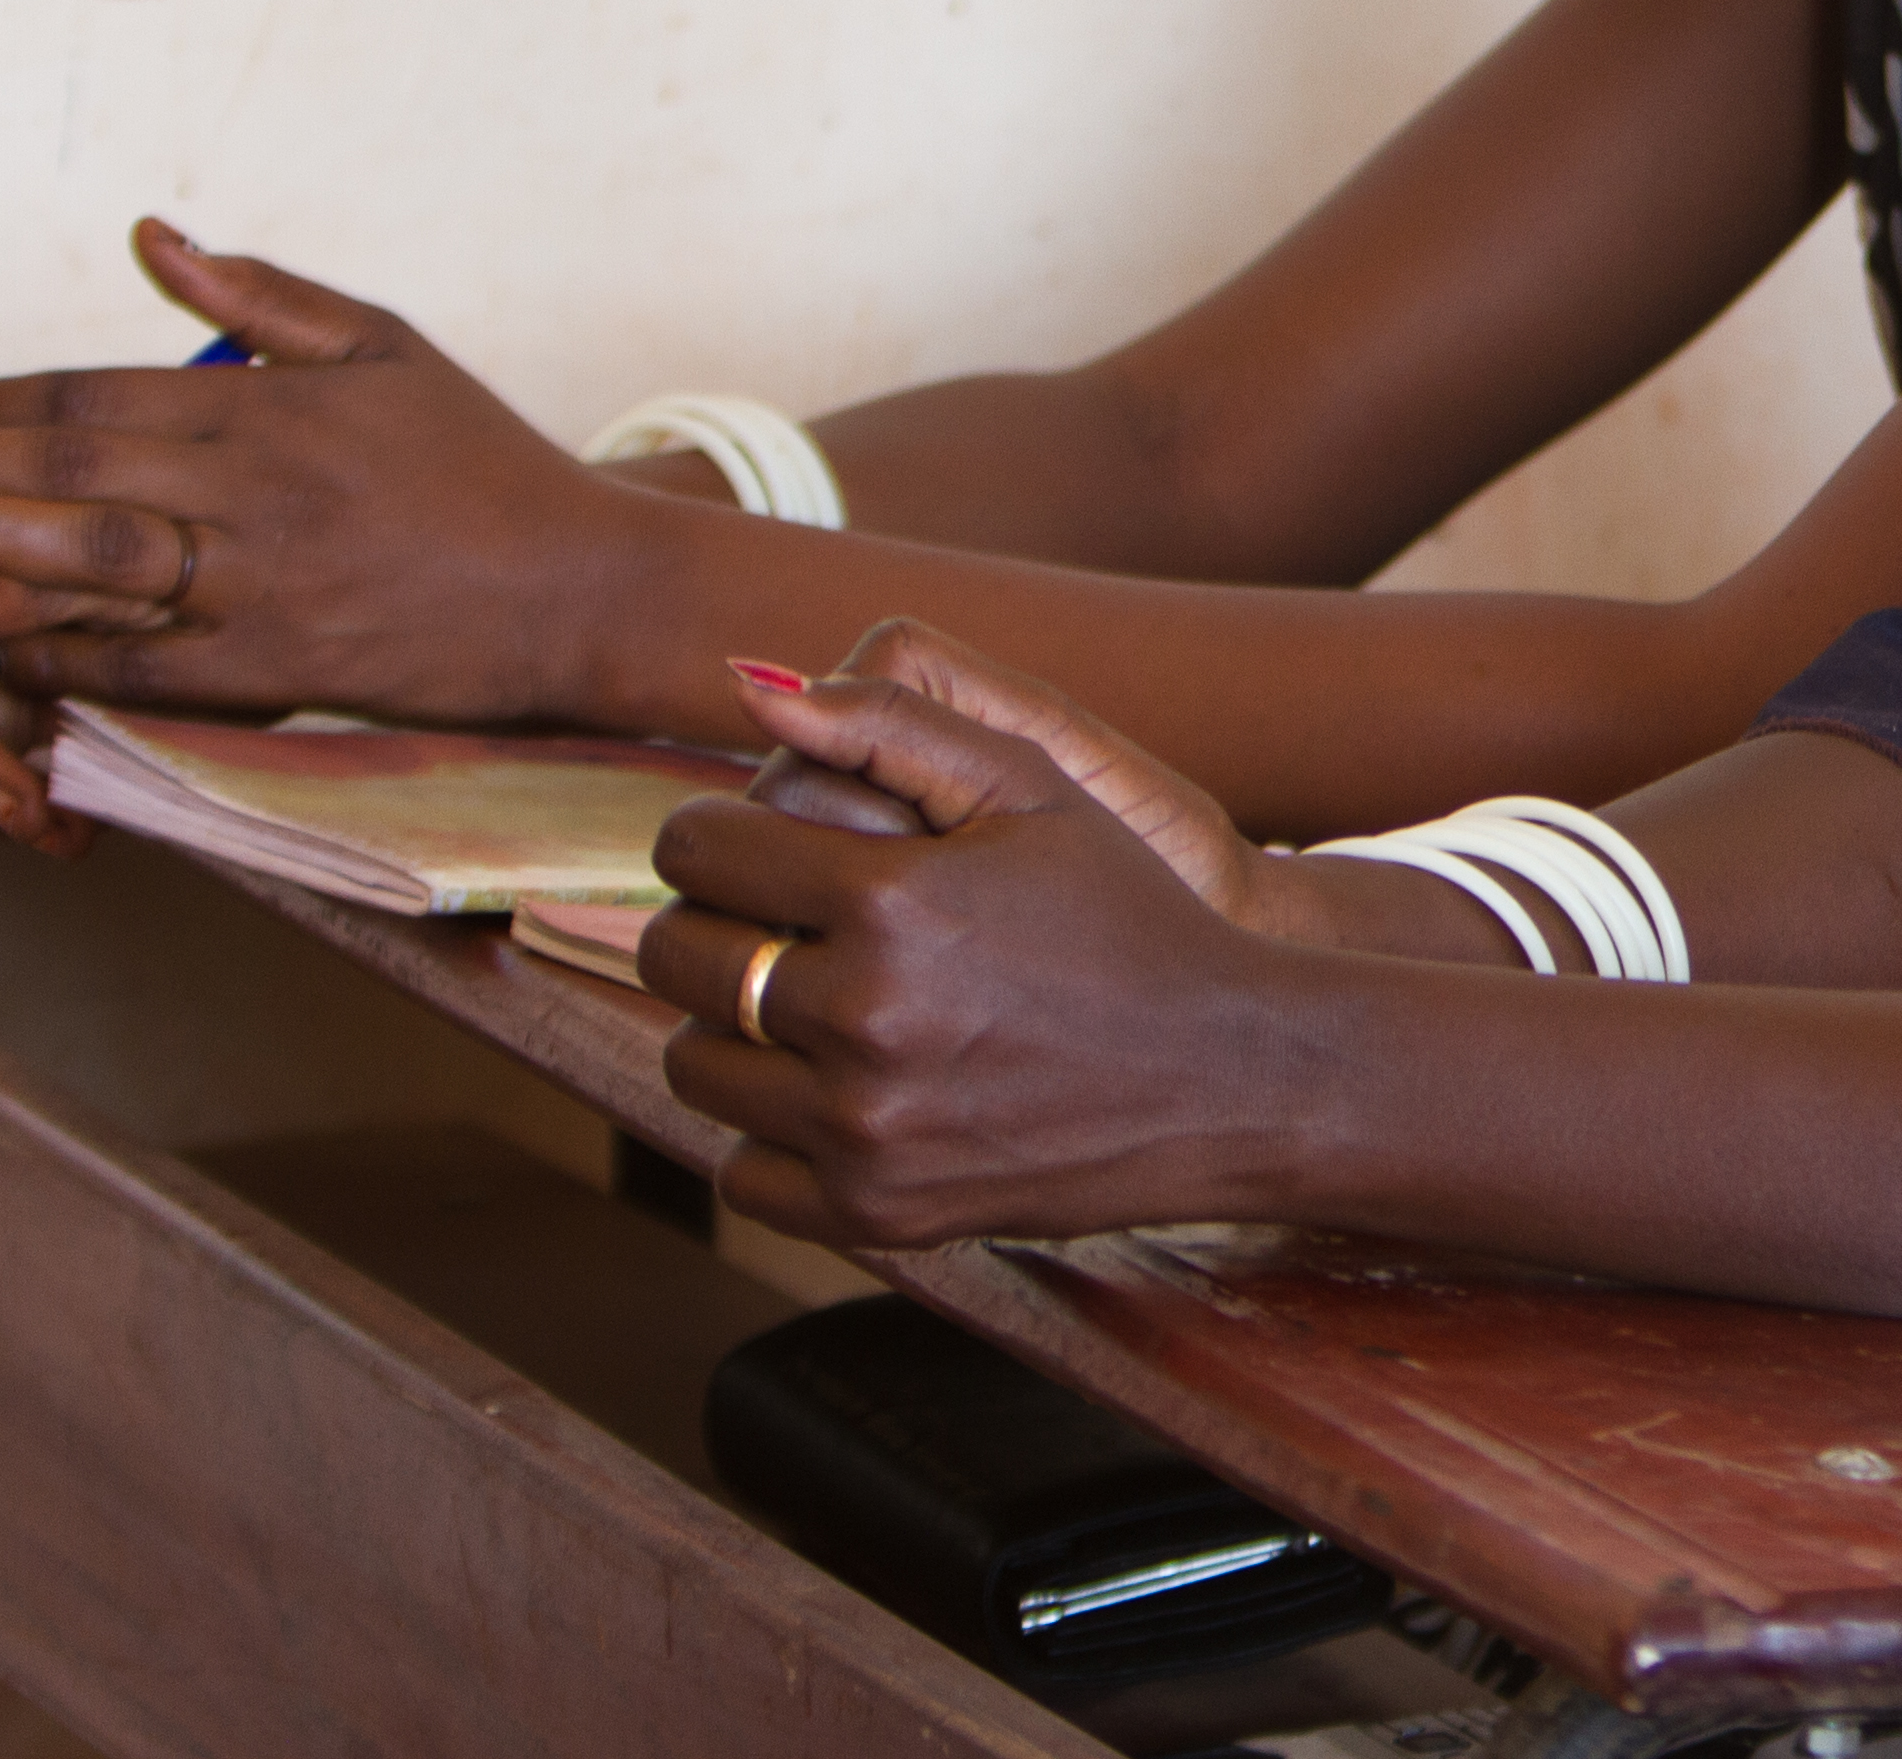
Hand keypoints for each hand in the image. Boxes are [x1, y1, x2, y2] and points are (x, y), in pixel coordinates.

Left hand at [0, 218, 657, 755]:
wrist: (581, 588)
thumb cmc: (483, 463)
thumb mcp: (386, 347)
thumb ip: (260, 297)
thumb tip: (147, 234)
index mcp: (274, 408)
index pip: (94, 396)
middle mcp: (257, 491)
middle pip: (67, 472)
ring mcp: (264, 583)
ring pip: (86, 562)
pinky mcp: (279, 667)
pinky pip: (140, 664)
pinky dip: (55, 657)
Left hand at [642, 644, 1326, 1248]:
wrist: (1225, 1073)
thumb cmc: (1127, 912)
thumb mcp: (1035, 786)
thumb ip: (890, 722)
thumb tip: (748, 690)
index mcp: (892, 899)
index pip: (700, 850)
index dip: (713, 834)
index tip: (748, 845)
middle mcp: (865, 1018)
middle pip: (676, 956)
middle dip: (712, 921)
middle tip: (779, 921)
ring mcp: (865, 1127)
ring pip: (694, 1063)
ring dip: (734, 1027)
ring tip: (814, 1004)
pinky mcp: (875, 1212)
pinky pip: (743, 1171)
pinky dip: (772, 1133)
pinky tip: (842, 1091)